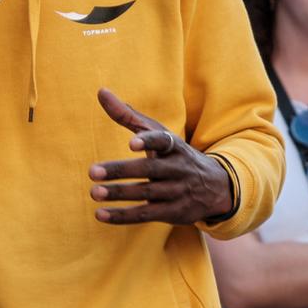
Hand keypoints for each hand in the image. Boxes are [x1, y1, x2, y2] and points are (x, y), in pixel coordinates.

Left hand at [88, 88, 232, 225]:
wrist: (215, 187)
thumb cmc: (174, 154)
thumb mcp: (157, 133)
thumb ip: (127, 115)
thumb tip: (101, 92)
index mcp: (174, 146)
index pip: (164, 141)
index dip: (149, 142)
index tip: (132, 143)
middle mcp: (178, 168)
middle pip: (149, 170)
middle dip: (121, 171)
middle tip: (92, 171)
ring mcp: (177, 192)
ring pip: (146, 193)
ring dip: (119, 193)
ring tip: (93, 192)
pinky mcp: (174, 213)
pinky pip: (145, 215)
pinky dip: (122, 216)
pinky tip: (100, 214)